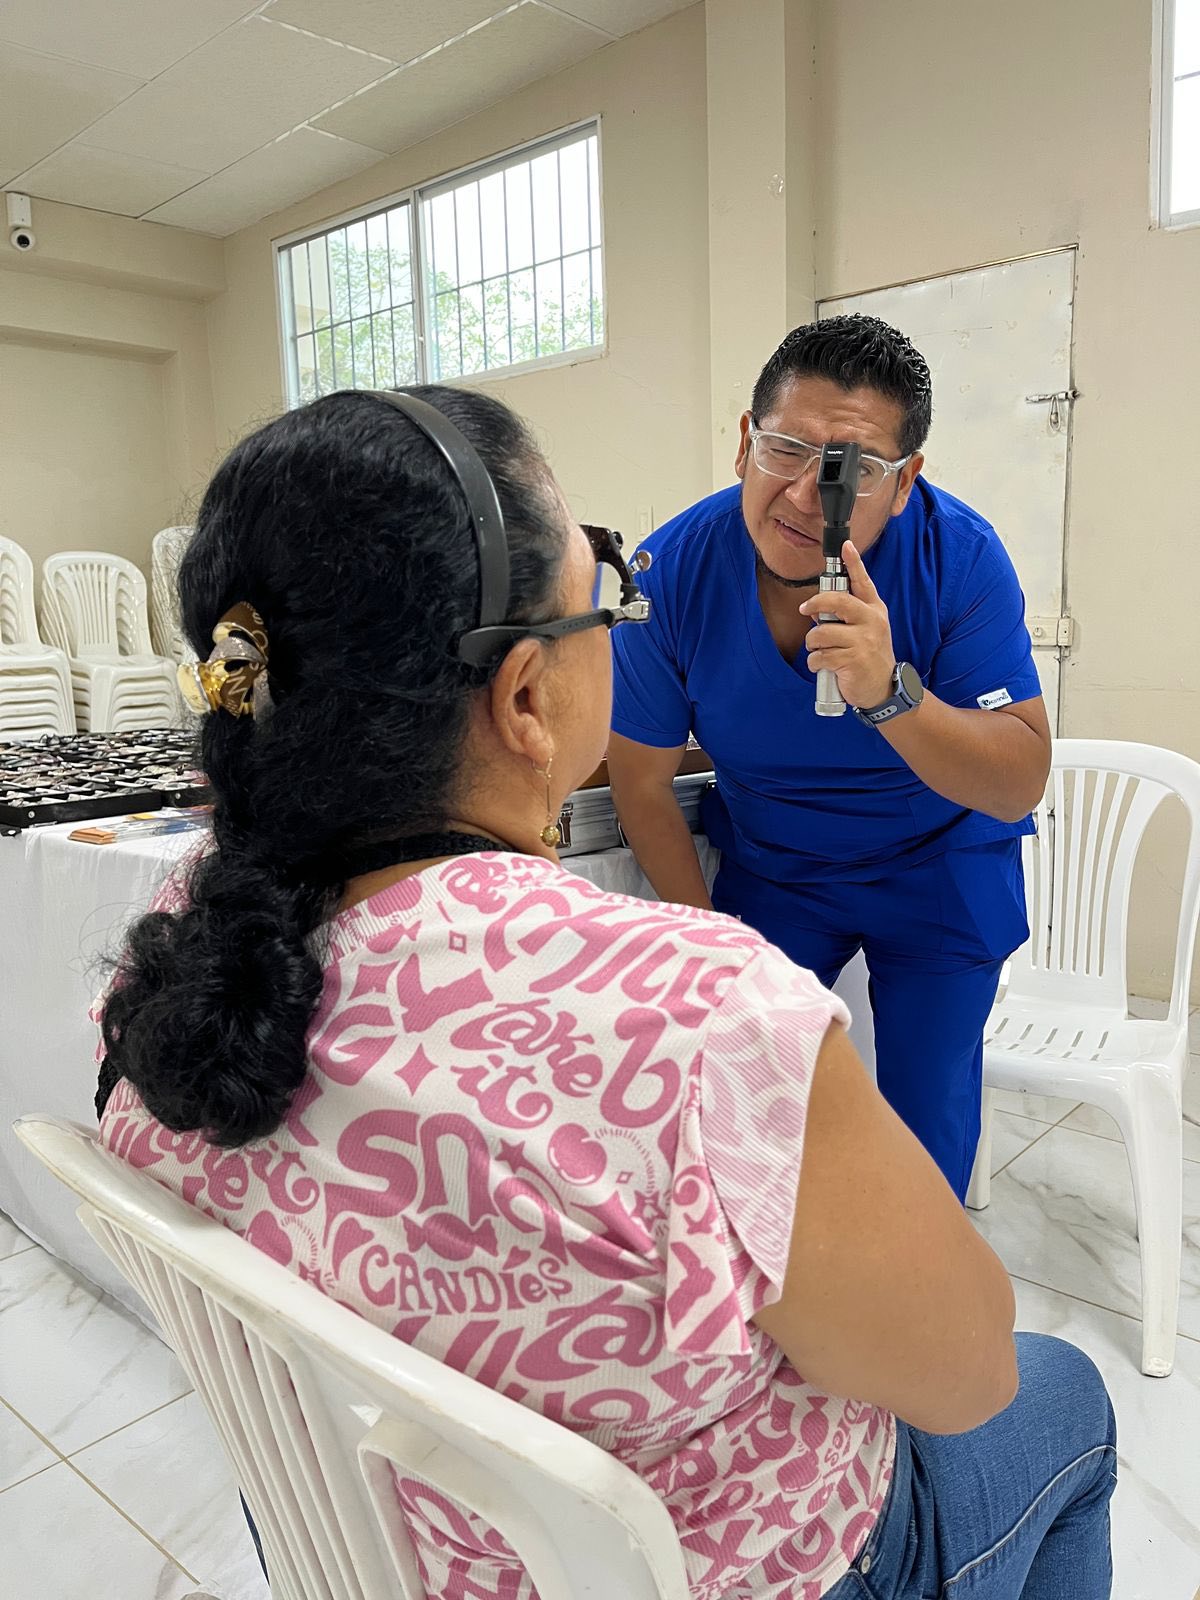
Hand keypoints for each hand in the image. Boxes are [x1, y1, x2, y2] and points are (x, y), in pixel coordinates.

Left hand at [800, 541, 895, 709]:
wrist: (884, 688)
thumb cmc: (869, 656)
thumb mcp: (867, 630)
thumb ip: (848, 616)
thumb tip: (818, 609)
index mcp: (874, 610)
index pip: (863, 582)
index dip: (853, 563)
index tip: (846, 545)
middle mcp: (871, 621)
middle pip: (837, 601)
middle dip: (815, 604)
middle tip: (806, 610)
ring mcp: (864, 640)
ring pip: (821, 632)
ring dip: (813, 644)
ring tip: (819, 650)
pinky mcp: (853, 660)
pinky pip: (820, 655)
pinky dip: (815, 663)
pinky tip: (823, 666)